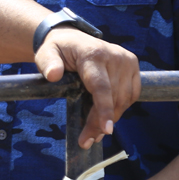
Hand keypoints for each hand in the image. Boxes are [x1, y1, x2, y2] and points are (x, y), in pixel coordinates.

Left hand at [34, 29, 139, 149]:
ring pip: (124, 100)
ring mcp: (126, 60)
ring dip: (110, 119)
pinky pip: (131, 95)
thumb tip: (53, 75)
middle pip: (112, 98)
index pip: (101, 87)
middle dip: (100, 123)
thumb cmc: (58, 49)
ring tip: (94, 134)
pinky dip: (120, 108)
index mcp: (93, 53)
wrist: (72, 38)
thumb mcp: (46, 53)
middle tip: (86, 141)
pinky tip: (106, 117)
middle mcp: (114, 55)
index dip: (104, 110)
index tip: (106, 130)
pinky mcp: (133, 65)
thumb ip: (48, 63)